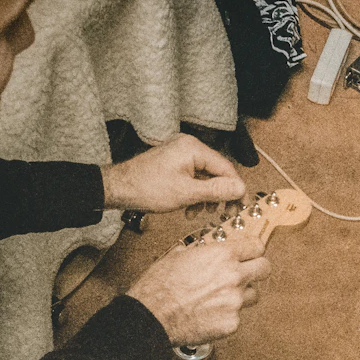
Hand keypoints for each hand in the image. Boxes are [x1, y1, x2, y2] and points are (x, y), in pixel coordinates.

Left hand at [103, 134, 245, 213]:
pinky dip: (195, 193)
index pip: (226, 168)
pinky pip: (193, 177)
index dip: (235, 189)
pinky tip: (189, 209)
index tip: (241, 205)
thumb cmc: (146, 188)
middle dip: (220, 195)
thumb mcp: (186, 193)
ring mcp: (180, 154)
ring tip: (200, 213)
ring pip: (205, 177)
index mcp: (193, 149)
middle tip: (226, 212)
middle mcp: (189, 146)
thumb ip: (216, 190)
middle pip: (217, 172)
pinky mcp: (174, 163)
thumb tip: (240, 189)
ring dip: (206, 197)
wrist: (118, 188)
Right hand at [126, 235, 270, 344]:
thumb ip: (201, 253)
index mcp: (222, 255)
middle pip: (265, 268)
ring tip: (220, 298)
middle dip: (256, 270)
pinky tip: (209, 315)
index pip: (256, 246)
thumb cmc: (159, 286)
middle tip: (245, 274)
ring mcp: (235, 301)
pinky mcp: (232, 323)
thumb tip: (204, 251)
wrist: (151, 315)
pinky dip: (226, 316)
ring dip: (242, 295)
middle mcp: (234, 276)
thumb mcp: (178, 256)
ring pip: (253, 295)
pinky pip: (237, 317)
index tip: (250, 253)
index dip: (253, 250)